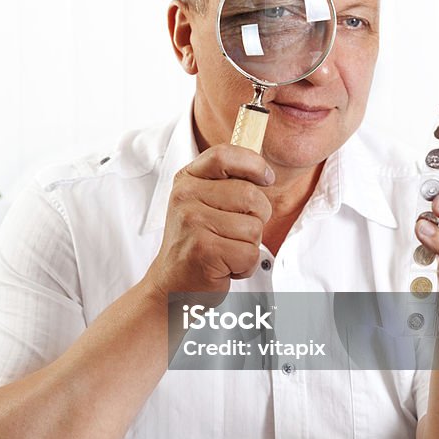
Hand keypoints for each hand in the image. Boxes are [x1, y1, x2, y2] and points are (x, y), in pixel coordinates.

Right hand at [147, 144, 273, 300]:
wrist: (171, 284)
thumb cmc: (196, 243)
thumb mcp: (202, 203)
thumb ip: (226, 184)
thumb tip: (264, 172)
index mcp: (187, 180)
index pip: (224, 154)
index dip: (253, 164)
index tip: (266, 178)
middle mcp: (185, 197)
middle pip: (251, 195)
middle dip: (258, 218)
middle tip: (238, 232)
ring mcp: (193, 223)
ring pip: (254, 227)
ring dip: (250, 246)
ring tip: (227, 251)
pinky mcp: (204, 250)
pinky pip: (250, 253)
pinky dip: (245, 266)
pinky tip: (226, 266)